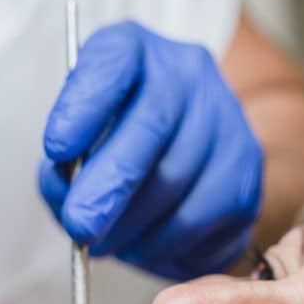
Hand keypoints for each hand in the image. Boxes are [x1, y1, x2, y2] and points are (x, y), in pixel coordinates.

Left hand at [39, 21, 262, 280]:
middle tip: (81, 228)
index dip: (84, 106)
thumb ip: (64, 166)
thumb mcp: (79, 137)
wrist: (192, 156)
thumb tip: (69, 202)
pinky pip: (204, 230)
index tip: (56, 147)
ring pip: (180, 190)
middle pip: (152, 132)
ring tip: (109, 245)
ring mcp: (229, 130)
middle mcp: (192, 79)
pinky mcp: (248, 186)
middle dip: (110, 188)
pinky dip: (166, 250)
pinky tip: (146, 248)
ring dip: (135, 231)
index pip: (113, 62)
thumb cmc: (119, 147)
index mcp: (139, 53)